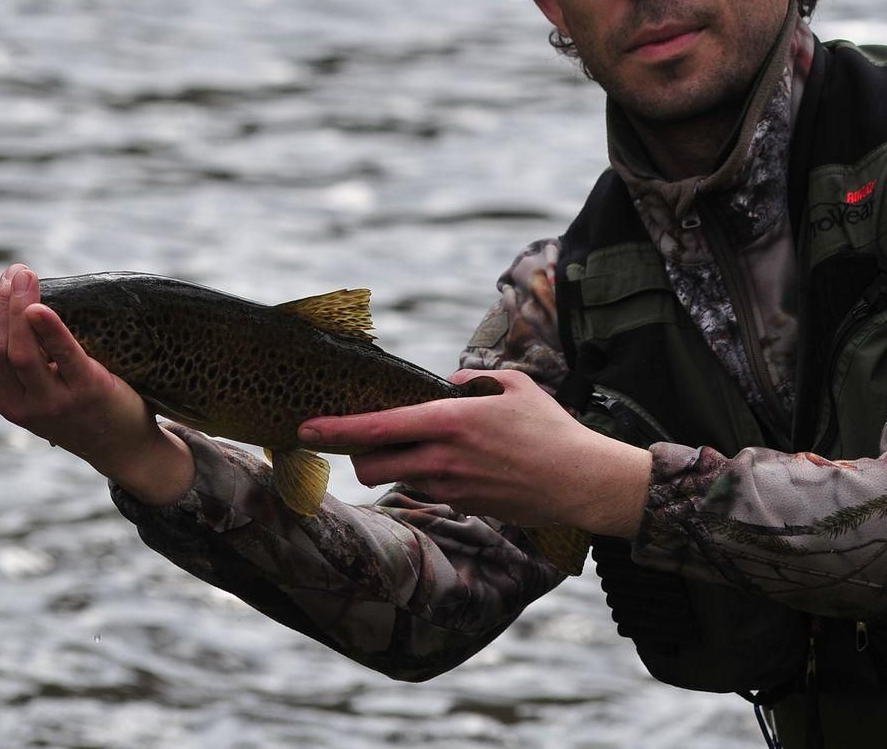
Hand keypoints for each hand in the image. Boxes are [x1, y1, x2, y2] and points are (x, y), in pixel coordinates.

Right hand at [0, 263, 193, 504]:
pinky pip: (61, 355)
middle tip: (14, 271)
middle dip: (2, 304)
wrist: (122, 445)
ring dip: (18, 306)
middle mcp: (18, 406)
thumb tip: (17, 301)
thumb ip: (21, 358)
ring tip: (24, 275)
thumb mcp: (37, 389)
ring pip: (19, 351)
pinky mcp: (85, 392)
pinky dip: (49, 328)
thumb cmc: (77, 405)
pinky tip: (42, 306)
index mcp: (1, 401)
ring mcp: (51, 402)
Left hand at [297, 369, 649, 537]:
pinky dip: (426, 475)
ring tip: (412, 447)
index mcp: (451, 421)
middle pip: (370, 464)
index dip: (335, 429)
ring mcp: (451, 487)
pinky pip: (427, 489)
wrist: (581, 482)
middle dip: (355, 453)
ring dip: (390, 465)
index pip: (377, 428)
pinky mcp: (463, 506)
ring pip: (394, 479)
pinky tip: (454, 462)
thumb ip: (471, 381)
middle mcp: (443, 458)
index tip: (305, 427)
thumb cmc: (551, 429)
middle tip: (361, 439)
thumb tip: (445, 386)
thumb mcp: (514, 386)